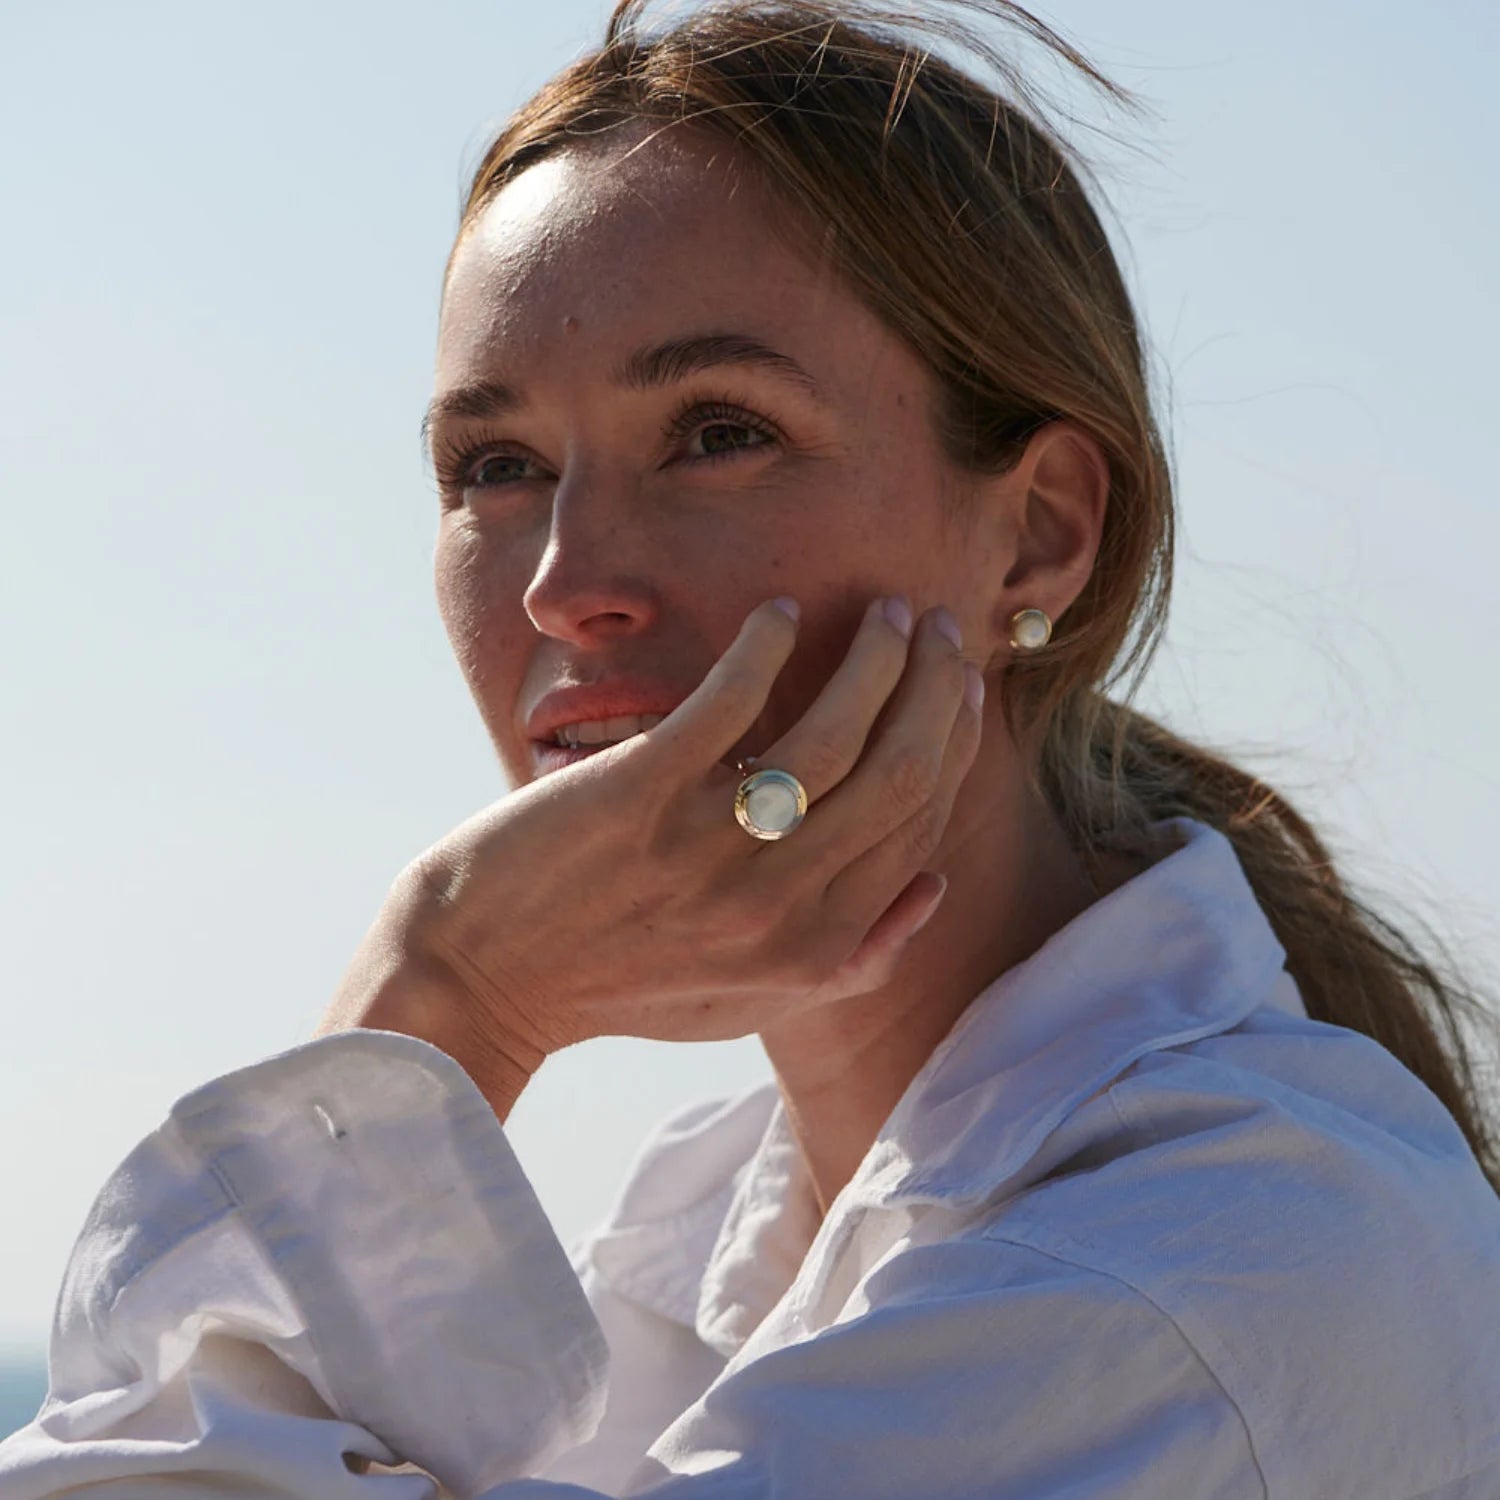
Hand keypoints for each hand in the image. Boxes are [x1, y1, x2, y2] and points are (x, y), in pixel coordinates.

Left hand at [315, 596, 984, 1119]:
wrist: (479, 978)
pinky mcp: (637, 793)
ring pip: (835, 733)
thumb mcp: (749, 1001)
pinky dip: (764, 646)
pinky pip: (729, 702)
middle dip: (935, 688)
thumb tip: (934, 885)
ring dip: (873, 658)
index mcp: (813, 951)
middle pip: (898, 775)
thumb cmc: (618, 985)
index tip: (957, 685)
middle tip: (938, 627)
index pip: (915, 824)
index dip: (950, 743)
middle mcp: (775, 905)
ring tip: (883, 612)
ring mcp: (706, 847)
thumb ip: (851, 958)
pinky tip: (777, 610)